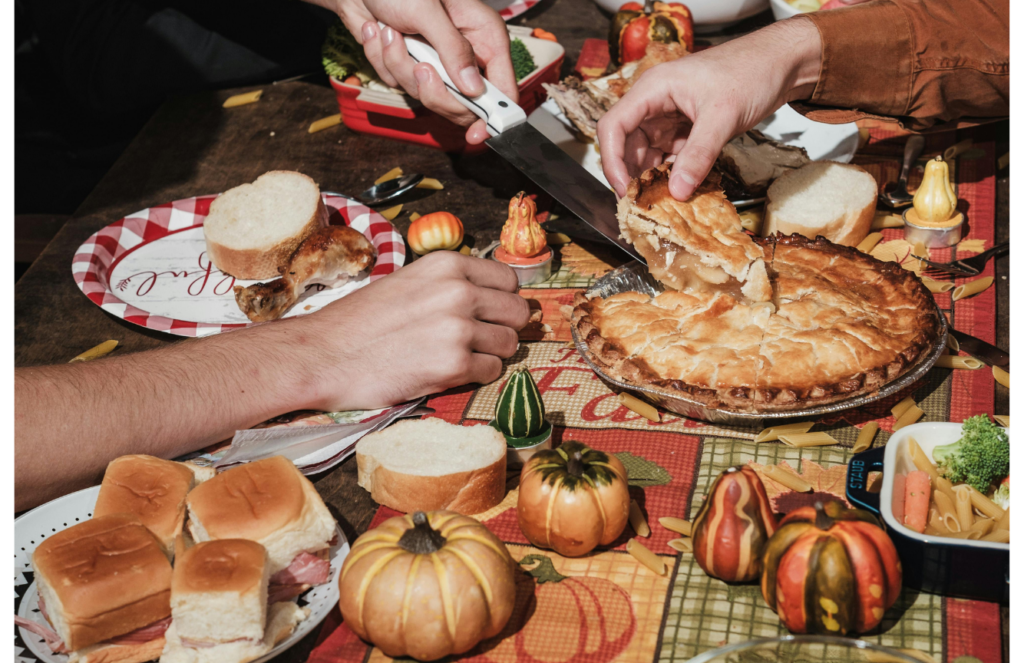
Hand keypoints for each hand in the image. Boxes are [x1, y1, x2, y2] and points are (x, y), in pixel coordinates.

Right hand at [304, 251, 529, 409]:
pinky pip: (493, 371)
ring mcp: (458, 328)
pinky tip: (446, 372)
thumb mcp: (408, 283)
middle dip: (503, 328)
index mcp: (447, 265)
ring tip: (457, 357)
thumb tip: (489, 298)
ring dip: (490, 354)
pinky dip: (475, 376)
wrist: (323, 355)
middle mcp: (458, 291)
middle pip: (517, 312)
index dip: (502, 300)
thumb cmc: (360, 323)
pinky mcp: (454, 364)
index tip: (489, 314)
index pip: (509, 280)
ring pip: (509, 344)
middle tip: (478, 340)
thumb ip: (449, 285)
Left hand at [334, 0, 516, 144]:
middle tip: (420, 67)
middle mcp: (464, 55)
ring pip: (425, 95)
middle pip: (462, 104)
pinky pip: (399, 84)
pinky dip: (383, 59)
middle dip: (434, 90)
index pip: (503, 89)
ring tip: (390, 33)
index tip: (477, 134)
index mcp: (484, 37)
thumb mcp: (429, 12)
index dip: (494, 116)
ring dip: (400, 65)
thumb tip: (474, 89)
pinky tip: (379, 33)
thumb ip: (454, 51)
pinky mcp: (410, 67)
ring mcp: (437, 64)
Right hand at [597, 18, 821, 200]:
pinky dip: (672, 173)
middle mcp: (655, 103)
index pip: (614, 126)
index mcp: (653, 89)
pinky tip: (679, 188)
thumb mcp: (722, 116)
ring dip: (652, 177)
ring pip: (647, 153)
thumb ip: (698, 155)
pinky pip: (669, 156)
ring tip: (661, 201)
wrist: (781, 63)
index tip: (624, 189)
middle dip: (632, 174)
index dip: (612, 160)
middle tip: (643, 203)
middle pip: (626, 144)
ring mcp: (669, 116)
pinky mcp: (686, 128)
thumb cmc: (750, 72)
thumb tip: (677, 192)